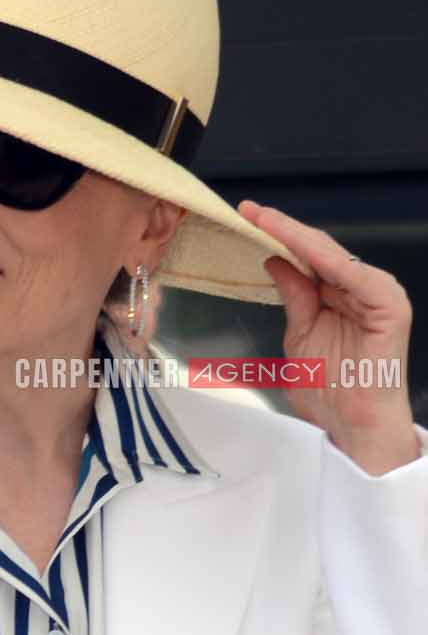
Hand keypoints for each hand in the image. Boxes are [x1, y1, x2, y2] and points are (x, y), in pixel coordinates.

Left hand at [239, 202, 417, 472]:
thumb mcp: (300, 335)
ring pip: (331, 254)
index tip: (246, 216)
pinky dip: (322, 257)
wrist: (355, 425)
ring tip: (263, 219)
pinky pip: (350, 274)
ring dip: (296, 235)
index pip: (308, 257)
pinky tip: (294, 243)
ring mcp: (378, 293)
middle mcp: (362, 287)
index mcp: (342, 294)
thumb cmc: (331, 390)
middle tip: (248, 209)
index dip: (278, 236)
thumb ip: (294, 297)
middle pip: (318, 249)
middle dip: (282, 228)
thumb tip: (275, 261)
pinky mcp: (388, 304)